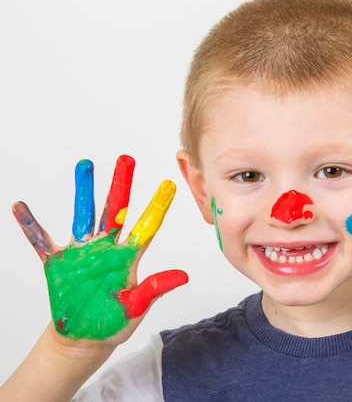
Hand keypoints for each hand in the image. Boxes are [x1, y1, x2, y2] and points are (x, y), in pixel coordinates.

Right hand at [12, 155, 188, 339]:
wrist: (84, 339)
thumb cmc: (113, 323)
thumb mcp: (136, 307)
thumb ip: (155, 288)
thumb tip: (184, 276)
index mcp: (128, 257)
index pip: (147, 226)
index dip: (157, 206)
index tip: (169, 184)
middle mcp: (106, 248)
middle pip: (116, 210)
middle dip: (122, 184)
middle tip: (127, 159)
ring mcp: (81, 252)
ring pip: (83, 214)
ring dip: (84, 191)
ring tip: (86, 165)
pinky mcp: (57, 263)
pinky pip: (41, 240)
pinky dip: (30, 224)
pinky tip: (20, 206)